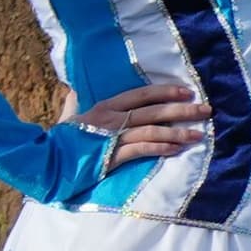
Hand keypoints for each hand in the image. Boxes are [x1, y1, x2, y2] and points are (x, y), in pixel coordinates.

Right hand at [72, 82, 206, 163]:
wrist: (44, 161)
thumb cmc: (60, 140)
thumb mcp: (69, 116)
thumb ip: (75, 102)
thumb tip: (73, 89)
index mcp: (104, 106)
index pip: (142, 95)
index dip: (166, 92)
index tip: (188, 91)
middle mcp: (111, 118)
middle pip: (153, 111)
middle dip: (182, 110)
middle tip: (206, 111)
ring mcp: (111, 137)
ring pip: (152, 131)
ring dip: (178, 132)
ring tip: (199, 134)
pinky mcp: (111, 156)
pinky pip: (141, 150)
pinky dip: (160, 149)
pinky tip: (177, 149)